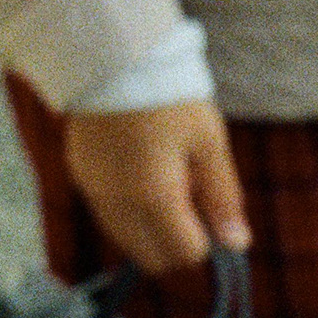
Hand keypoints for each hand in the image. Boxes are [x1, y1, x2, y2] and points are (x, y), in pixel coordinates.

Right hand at [63, 99, 250, 273]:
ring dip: (149, 228)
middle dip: (176, 241)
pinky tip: (136, 170)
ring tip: (161, 180)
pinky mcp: (80, 176)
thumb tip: (238, 244)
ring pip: (126, 239)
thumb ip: (222, 198)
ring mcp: (94, 191)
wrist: (112, 59)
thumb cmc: (171, 100)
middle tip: (188, 197)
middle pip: (152, 258)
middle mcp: (118, 204)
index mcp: (155, 198)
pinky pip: (107, 213)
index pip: (186, 254)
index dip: (206, 237)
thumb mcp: (208, 145)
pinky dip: (127, 209)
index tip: (208, 204)